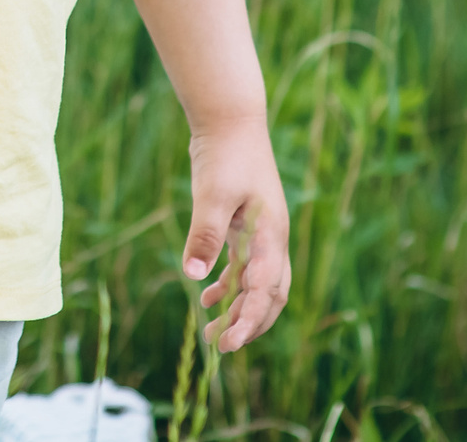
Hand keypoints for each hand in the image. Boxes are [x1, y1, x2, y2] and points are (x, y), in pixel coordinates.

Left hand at [180, 118, 291, 352]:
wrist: (229, 120)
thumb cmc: (225, 155)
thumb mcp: (213, 194)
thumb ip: (205, 234)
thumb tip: (194, 275)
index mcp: (271, 236)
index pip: (265, 291)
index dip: (249, 321)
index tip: (228, 345)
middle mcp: (271, 239)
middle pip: (270, 296)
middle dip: (249, 324)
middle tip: (221, 347)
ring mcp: (261, 233)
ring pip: (256, 285)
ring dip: (237, 310)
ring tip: (210, 333)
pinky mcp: (245, 225)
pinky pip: (242, 267)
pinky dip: (227, 285)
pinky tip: (205, 296)